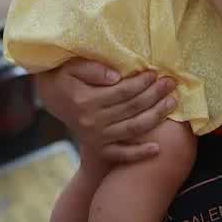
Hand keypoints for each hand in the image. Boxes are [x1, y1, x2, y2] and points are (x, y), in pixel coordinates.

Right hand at [35, 59, 177, 162]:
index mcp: (85, 101)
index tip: (155, 72)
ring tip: (171, 103)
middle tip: (170, 83)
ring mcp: (96, 137)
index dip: (141, 83)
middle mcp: (92, 122)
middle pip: (131, 109)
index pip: (122, 92)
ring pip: (132, 129)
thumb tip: (117, 76)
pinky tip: (157, 149)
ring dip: (155, 117)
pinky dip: (138, 154)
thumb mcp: (71, 67)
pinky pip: (121, 154)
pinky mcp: (98, 148)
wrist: (49, 97)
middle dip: (154, 95)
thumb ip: (92, 69)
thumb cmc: (63, 76)